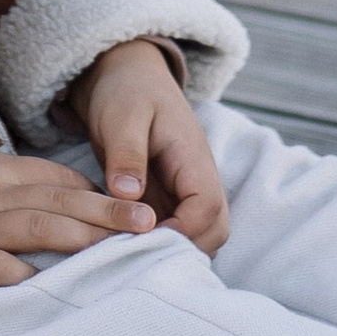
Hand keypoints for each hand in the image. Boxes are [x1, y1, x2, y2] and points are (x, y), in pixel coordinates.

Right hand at [0, 121, 155, 288]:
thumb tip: (14, 163)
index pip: (55, 179)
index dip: (94, 191)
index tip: (130, 201)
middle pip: (59, 203)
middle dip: (105, 214)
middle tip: (147, 224)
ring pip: (36, 230)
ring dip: (81, 239)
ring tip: (117, 249)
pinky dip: (19, 275)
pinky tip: (48, 284)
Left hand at [72, 39, 228, 254]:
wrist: (124, 78)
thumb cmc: (125, 92)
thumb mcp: (122, 116)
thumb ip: (127, 153)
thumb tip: (128, 193)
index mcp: (194, 159)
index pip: (207, 208)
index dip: (182, 232)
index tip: (143, 240)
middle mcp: (197, 181)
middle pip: (214, 231)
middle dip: (182, 251)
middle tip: (133, 257)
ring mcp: (184, 194)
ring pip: (198, 237)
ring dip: (169, 252)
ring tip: (127, 255)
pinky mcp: (167, 201)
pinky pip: (173, 233)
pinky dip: (155, 246)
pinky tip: (123, 247)